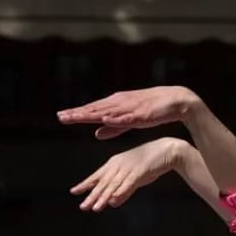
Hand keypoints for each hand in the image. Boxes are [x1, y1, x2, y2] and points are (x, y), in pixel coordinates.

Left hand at [57, 86, 199, 139]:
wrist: (174, 101)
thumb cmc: (152, 111)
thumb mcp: (128, 121)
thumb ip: (112, 128)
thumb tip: (95, 133)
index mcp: (115, 105)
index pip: (92, 110)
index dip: (76, 114)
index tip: (61, 116)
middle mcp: (118, 103)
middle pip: (94, 109)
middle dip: (77, 113)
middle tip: (60, 116)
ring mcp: (128, 108)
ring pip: (105, 111)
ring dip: (90, 114)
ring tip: (76, 117)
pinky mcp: (139, 113)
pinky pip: (125, 117)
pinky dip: (113, 118)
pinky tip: (103, 119)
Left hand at [71, 137, 186, 211]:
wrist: (167, 150)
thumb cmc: (150, 164)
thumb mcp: (134, 179)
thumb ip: (123, 191)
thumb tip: (113, 203)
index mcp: (115, 163)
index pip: (97, 176)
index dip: (85, 184)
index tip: (74, 191)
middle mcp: (119, 165)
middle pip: (103, 183)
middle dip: (92, 196)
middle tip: (83, 206)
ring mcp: (129, 167)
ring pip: (114, 185)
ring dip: (105, 197)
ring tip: (96, 208)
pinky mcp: (140, 170)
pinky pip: (129, 183)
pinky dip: (121, 191)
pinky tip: (115, 200)